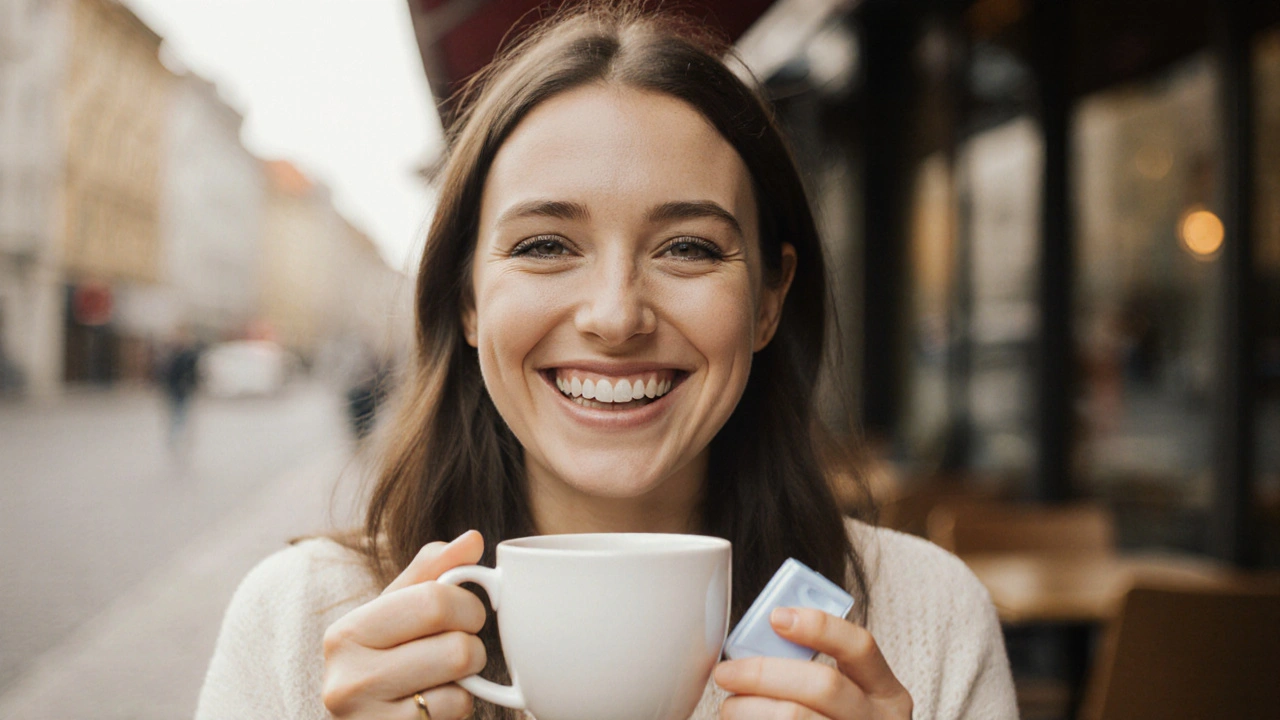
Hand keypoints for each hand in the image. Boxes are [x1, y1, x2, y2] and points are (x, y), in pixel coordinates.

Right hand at [322, 530, 487, 718]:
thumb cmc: (386, 662)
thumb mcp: (398, 614)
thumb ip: (433, 572)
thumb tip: (472, 539)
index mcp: (347, 633)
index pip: (434, 601)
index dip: (467, 606)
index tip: (464, 615)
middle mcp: (347, 679)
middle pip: (457, 646)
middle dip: (472, 644)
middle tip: (458, 648)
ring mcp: (366, 718)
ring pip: (461, 681)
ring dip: (467, 679)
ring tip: (442, 678)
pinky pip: (455, 711)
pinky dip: (458, 707)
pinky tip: (434, 707)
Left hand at [713, 607, 912, 718]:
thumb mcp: (844, 695)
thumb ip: (812, 669)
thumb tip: (764, 635)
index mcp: (885, 693)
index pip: (860, 646)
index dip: (818, 626)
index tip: (776, 617)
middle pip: (822, 685)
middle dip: (764, 673)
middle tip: (727, 672)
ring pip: (796, 717)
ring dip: (751, 709)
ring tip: (730, 707)